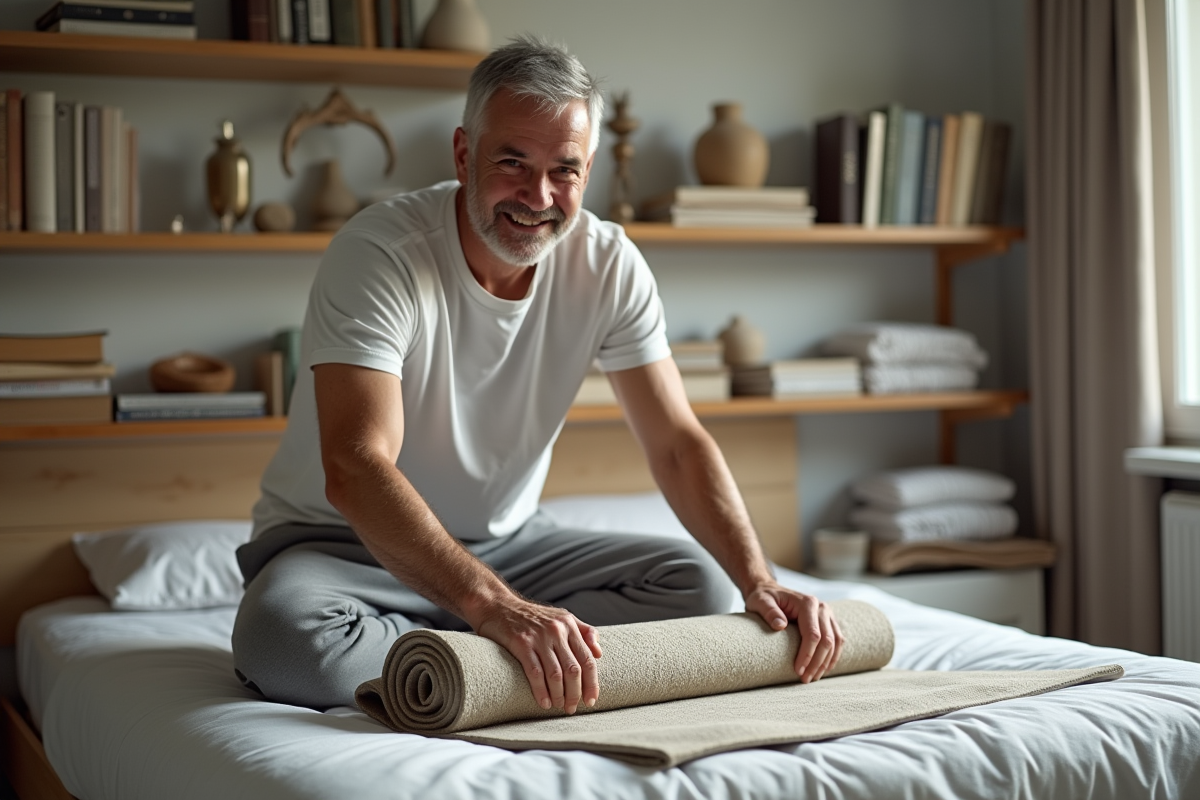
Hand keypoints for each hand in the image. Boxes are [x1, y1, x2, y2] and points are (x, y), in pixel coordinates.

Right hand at [473, 598, 601, 713]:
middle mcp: (557, 630)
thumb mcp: (561, 616)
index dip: (592, 683)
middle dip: (575, 693)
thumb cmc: (532, 616)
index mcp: (569, 624)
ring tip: (559, 707)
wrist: (498, 606)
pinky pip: (535, 673)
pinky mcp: (521, 644)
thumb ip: (583, 631)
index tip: (591, 699)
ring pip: (556, 674)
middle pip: (574, 670)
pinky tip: (544, 703)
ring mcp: (539, 637)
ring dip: (559, 696)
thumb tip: (598, 653)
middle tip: (572, 708)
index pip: (587, 659)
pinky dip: (541, 691)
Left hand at [744, 582, 843, 682]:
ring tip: (813, 677)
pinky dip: (833, 656)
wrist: (769, 590)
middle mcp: (821, 607)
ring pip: (835, 642)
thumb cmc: (763, 597)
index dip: (807, 654)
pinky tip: (825, 668)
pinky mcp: (828, 621)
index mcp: (807, 603)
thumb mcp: (760, 601)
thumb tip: (780, 626)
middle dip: (817, 663)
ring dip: (826, 662)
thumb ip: (769, 611)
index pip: (813, 634)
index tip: (798, 670)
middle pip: (827, 640)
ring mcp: (827, 614)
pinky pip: (837, 640)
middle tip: (805, 679)